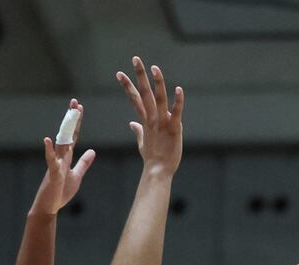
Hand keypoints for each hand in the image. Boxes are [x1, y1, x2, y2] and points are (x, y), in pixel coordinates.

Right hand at [32, 99, 96, 216]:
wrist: (49, 206)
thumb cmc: (61, 192)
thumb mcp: (77, 175)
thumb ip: (83, 163)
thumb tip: (93, 151)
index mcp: (67, 157)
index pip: (73, 135)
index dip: (77, 122)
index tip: (79, 107)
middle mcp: (61, 157)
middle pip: (67, 134)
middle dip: (71, 119)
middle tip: (75, 102)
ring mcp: (56, 164)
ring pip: (61, 143)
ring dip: (64, 129)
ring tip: (68, 115)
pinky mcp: (53, 174)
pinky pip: (51, 161)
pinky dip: (49, 150)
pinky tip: (47, 140)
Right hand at [116, 57, 184, 173]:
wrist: (158, 171)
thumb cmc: (152, 158)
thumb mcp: (143, 142)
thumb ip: (138, 130)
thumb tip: (131, 123)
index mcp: (145, 120)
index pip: (134, 99)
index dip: (127, 85)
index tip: (119, 72)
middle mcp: (151, 119)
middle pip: (143, 93)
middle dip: (139, 75)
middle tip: (136, 59)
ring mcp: (162, 123)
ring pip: (159, 99)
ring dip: (157, 83)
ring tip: (154, 68)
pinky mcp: (174, 129)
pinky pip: (176, 113)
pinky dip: (178, 101)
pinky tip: (179, 89)